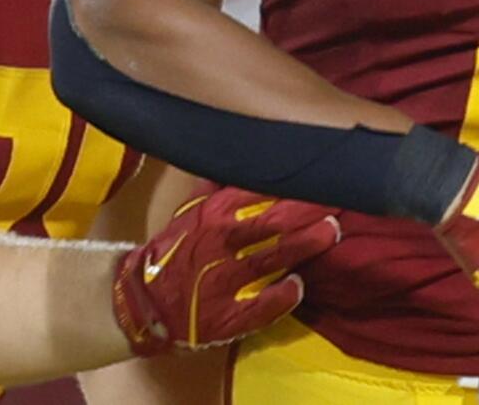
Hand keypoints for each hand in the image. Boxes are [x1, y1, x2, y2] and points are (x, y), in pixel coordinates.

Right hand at [111, 186, 340, 355]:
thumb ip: (212, 189)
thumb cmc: (171, 255)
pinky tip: (300, 285)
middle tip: (338, 198)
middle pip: (274, 221)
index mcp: (211, 215)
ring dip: (306, 244)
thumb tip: (232, 160)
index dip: (291, 182)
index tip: (319, 171)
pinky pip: (261, 305)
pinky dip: (282, 295)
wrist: (140, 304)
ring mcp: (225, 281)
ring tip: (333, 231)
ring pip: (273, 257)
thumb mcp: (186, 215)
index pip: (258, 191)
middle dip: (308, 209)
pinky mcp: (227, 317)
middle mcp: (221, 244)